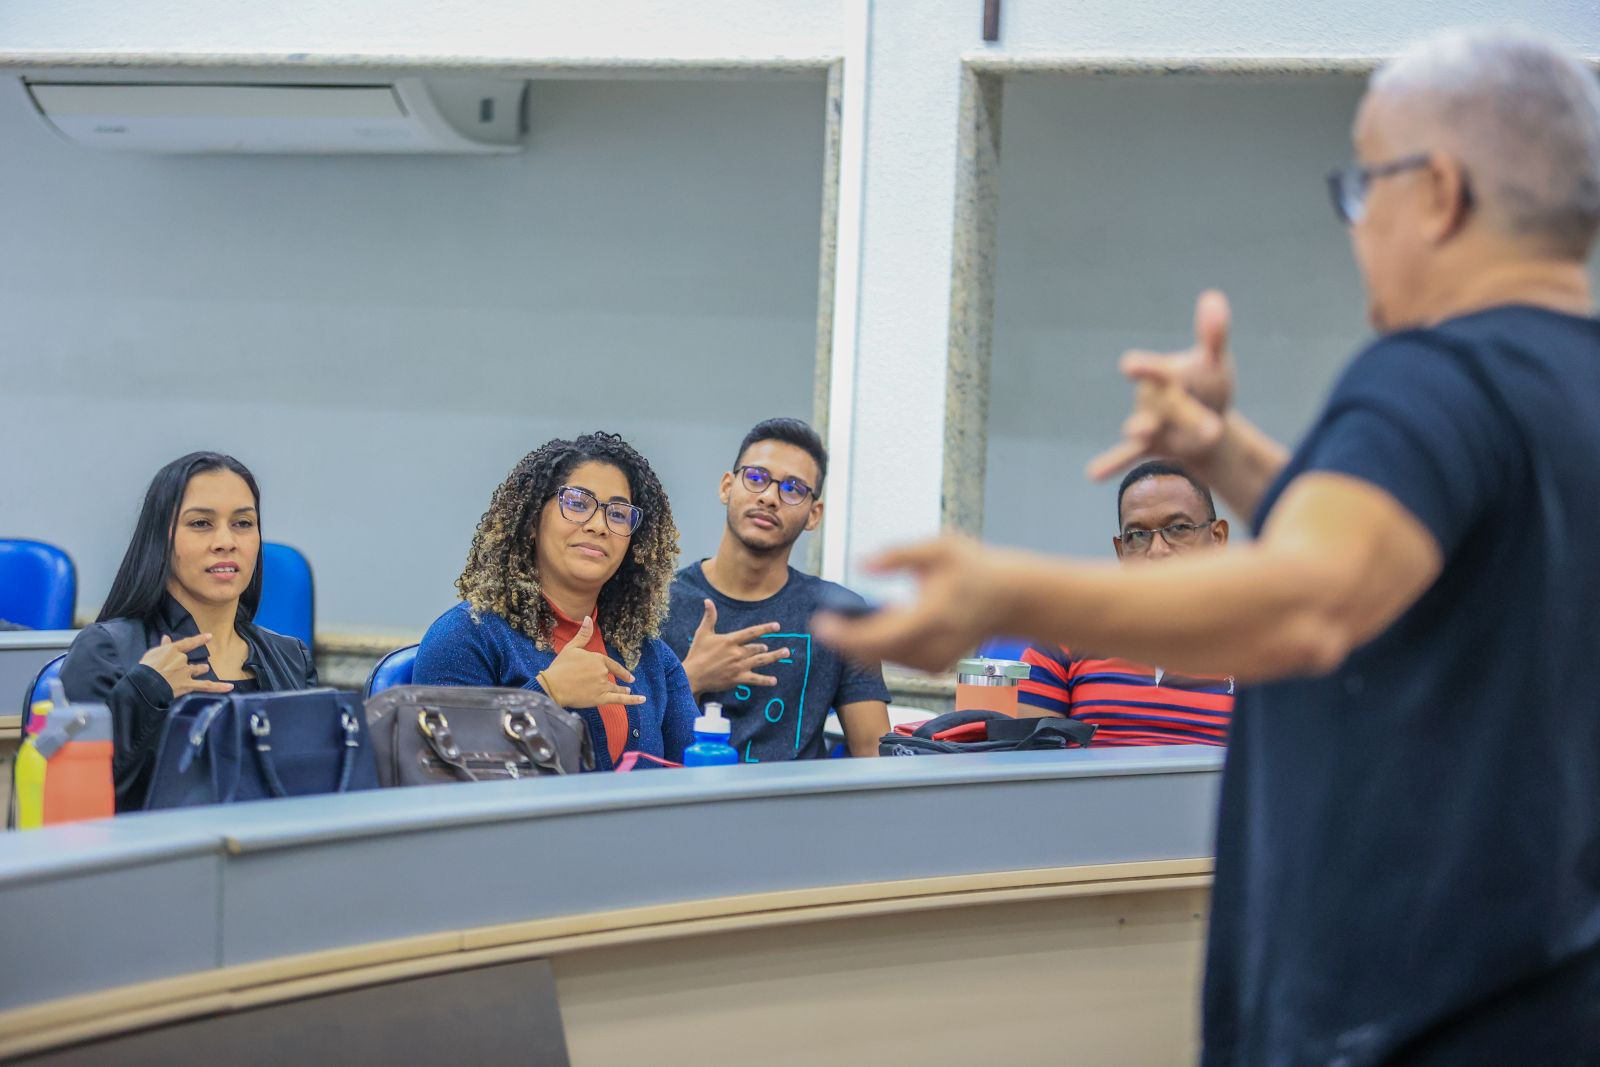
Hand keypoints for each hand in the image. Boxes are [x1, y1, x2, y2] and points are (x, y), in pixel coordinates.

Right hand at [138, 634, 234, 698]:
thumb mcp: (152, 654)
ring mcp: (186, 672)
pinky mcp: (189, 685)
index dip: (199, 639)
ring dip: (201, 669)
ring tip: (204, 668)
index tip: (209, 636)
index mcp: (173, 650)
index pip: (188, 643)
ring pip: (198, 670)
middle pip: (190, 660)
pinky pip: (207, 686)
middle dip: (192, 663)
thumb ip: (162, 646)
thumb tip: (166, 637)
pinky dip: (219, 687)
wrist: (146, 683)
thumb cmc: (145, 668)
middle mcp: (182, 660)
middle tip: (195, 664)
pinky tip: (230, 687)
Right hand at [539, 616, 645, 708]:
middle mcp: (603, 671)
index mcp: (597, 659)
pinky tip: (642, 700)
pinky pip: (620, 699)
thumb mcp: (572, 647)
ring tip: (629, 691)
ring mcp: (603, 685)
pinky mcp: (600, 698)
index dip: (620, 670)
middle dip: (618, 681)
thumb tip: (588, 618)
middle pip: (612, 677)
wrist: (552, 686)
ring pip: (617, 689)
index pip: (612, 665)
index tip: (628, 675)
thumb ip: (583, 635)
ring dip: (624, 690)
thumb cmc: (560, 667)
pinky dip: (632, 700)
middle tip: (628, 684)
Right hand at [680, 600, 788, 694]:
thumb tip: (708, 601)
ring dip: (774, 657)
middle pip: (757, 648)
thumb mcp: (702, 633)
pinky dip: (765, 680)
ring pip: (761, 660)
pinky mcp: (738, 679)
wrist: (692, 676)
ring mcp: (739, 666)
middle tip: (768, 648)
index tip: (777, 626)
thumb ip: (709, 617)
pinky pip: (755, 679)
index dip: (765, 629)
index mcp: (730, 640)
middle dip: (764, 648)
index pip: (752, 632)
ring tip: (785, 653)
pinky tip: (774, 681)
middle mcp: (737, 653)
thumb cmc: (697, 653)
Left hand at [812, 537, 1014, 673]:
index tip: (821, 622)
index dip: (845, 634)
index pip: (879, 636)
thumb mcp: (941, 547)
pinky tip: (869, 628)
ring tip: (842, 621)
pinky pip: (894, 661)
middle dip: (844, 640)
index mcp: (933, 617)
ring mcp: (935, 662)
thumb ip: (899, 554)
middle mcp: (934, 646)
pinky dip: (876, 647)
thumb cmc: (975, 569)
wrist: (1009, 599)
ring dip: (857, 645)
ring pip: (882, 661)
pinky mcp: (934, 667)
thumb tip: (861, 562)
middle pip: (874, 655)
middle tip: (825, 620)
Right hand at [1085, 290, 1233, 480]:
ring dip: (1144, 430)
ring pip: (1145, 427)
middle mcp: (1152, 397)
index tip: (1127, 366)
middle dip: (1188, 415)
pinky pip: (1125, 455)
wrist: (1209, 425)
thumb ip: (1213, 334)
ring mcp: (1148, 422)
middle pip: (1167, 404)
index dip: (1144, 368)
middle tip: (1214, 429)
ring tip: (1138, 432)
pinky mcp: (1148, 447)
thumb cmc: (1208, 386)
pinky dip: (1109, 463)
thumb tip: (1213, 297)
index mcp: (1167, 374)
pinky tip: (1090, 474)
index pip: (1157, 370)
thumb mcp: (1215, 362)